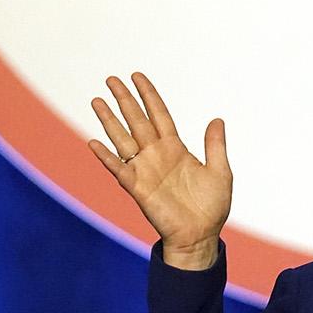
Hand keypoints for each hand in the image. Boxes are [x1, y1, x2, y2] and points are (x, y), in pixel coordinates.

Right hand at [88, 72, 231, 269]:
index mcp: (175, 148)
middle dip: (124, 100)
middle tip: (111, 79)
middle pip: (136, 120)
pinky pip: (118, 168)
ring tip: (97, 101)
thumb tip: (217, 119)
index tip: (137, 76)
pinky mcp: (137, 187)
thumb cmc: (210, 207)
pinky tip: (93, 142)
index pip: (158, 115)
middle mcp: (156, 155)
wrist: (200, 236)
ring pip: (123, 138)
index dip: (148, 95)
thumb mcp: (220, 171)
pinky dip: (106, 156)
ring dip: (109, 121)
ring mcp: (145, 169)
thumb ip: (215, 145)